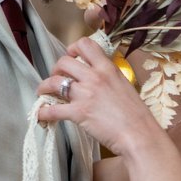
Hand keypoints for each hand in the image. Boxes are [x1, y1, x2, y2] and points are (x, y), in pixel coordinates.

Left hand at [35, 37, 161, 157]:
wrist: (139, 135)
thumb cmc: (137, 116)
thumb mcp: (125, 87)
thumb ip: (110, 79)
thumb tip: (99, 80)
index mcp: (108, 68)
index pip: (85, 44)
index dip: (73, 49)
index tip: (71, 57)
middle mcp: (95, 77)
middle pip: (64, 62)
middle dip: (56, 69)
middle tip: (57, 78)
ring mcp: (85, 94)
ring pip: (54, 82)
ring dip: (44, 87)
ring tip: (43, 93)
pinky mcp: (78, 113)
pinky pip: (52, 110)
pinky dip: (43, 113)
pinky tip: (42, 115)